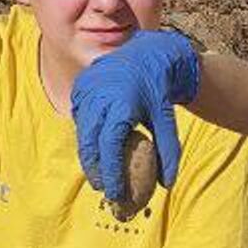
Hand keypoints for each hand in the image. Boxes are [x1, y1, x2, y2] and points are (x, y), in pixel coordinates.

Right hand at [70, 30, 200, 203]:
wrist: (146, 54)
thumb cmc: (158, 90)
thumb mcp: (167, 119)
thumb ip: (168, 151)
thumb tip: (166, 185)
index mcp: (122, 105)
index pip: (110, 147)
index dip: (110, 173)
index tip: (115, 193)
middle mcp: (100, 96)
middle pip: (90, 143)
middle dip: (94, 170)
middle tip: (102, 188)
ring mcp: (87, 90)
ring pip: (82, 132)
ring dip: (88, 154)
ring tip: (98, 173)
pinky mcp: (80, 87)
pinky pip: (79, 118)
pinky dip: (86, 134)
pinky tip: (95, 149)